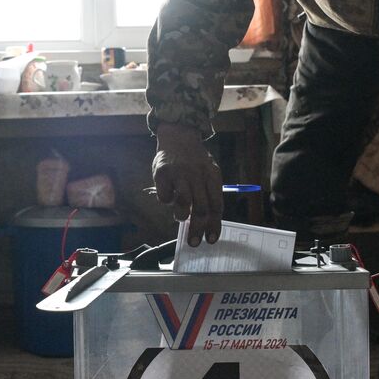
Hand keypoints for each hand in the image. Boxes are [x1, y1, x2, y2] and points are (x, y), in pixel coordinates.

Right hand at [152, 123, 223, 245]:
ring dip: (181, 215)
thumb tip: (208, 222)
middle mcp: (197, 175)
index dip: (214, 225)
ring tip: (180, 217)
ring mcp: (180, 174)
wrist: (179, 136)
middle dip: (197, 229)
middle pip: (201, 208)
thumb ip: (209, 194)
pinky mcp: (162, 173)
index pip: (216, 205)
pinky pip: (165, 196)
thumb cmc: (196, 161)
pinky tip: (168, 197)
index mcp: (212, 176)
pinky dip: (166, 201)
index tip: (210, 239)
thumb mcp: (209, 173)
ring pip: (183, 202)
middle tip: (193, 242)